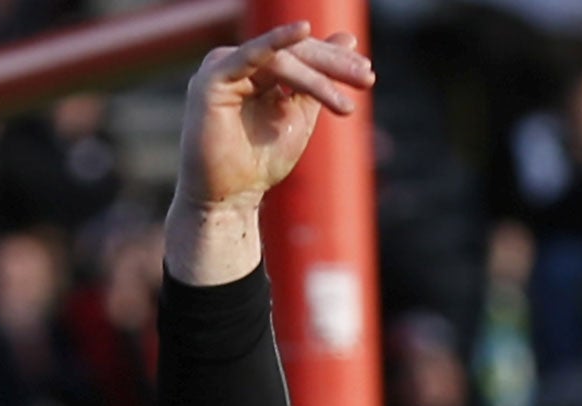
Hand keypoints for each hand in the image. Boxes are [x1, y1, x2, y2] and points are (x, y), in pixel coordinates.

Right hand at [164, 24, 373, 284]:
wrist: (230, 197)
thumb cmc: (260, 161)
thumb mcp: (300, 115)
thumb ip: (320, 80)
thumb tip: (348, 37)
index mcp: (259, 70)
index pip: (302, 55)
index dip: (335, 62)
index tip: (368, 76)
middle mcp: (240, 63)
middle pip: (294, 53)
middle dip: (332, 65)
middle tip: (366, 79)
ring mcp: (224, 67)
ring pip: (280, 60)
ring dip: (317, 77)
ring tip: (345, 105)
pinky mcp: (213, 79)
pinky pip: (250, 55)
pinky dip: (275, 42)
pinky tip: (303, 31)